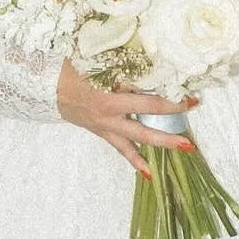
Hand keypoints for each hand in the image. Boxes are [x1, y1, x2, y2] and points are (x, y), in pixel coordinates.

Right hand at [56, 61, 198, 175]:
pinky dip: (134, 160)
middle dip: (169, 135)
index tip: (192, 101)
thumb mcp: (97, 65)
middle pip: (146, 130)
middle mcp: (109, 118)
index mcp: (109, 101)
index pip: (148, 104)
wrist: (46, 86)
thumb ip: (123, 69)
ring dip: (159, 145)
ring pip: (136, 142)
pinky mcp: (101, 132)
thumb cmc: (70, 69)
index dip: (171, 104)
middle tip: (190, 141)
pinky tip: (147, 174)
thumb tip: (150, 68)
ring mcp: (105, 127)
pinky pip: (121, 148)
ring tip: (182, 151)